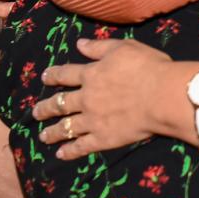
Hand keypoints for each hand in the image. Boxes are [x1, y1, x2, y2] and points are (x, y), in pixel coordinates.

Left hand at [34, 39, 178, 158]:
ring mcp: (92, 120)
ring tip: (43, 136)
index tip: (45, 77)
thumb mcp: (124, 48)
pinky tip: (60, 154)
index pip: (66, 74)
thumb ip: (99, 47)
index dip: (53, 75)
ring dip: (52, 132)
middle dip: (45, 108)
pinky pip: (81, 146)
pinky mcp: (103, 138)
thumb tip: (79, 43)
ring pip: (66, 127)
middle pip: (60, 103)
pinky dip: (69, 151)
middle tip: (36, 112)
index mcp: (91, 74)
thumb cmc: (148, 67)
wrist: (162, 96)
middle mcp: (86, 98)